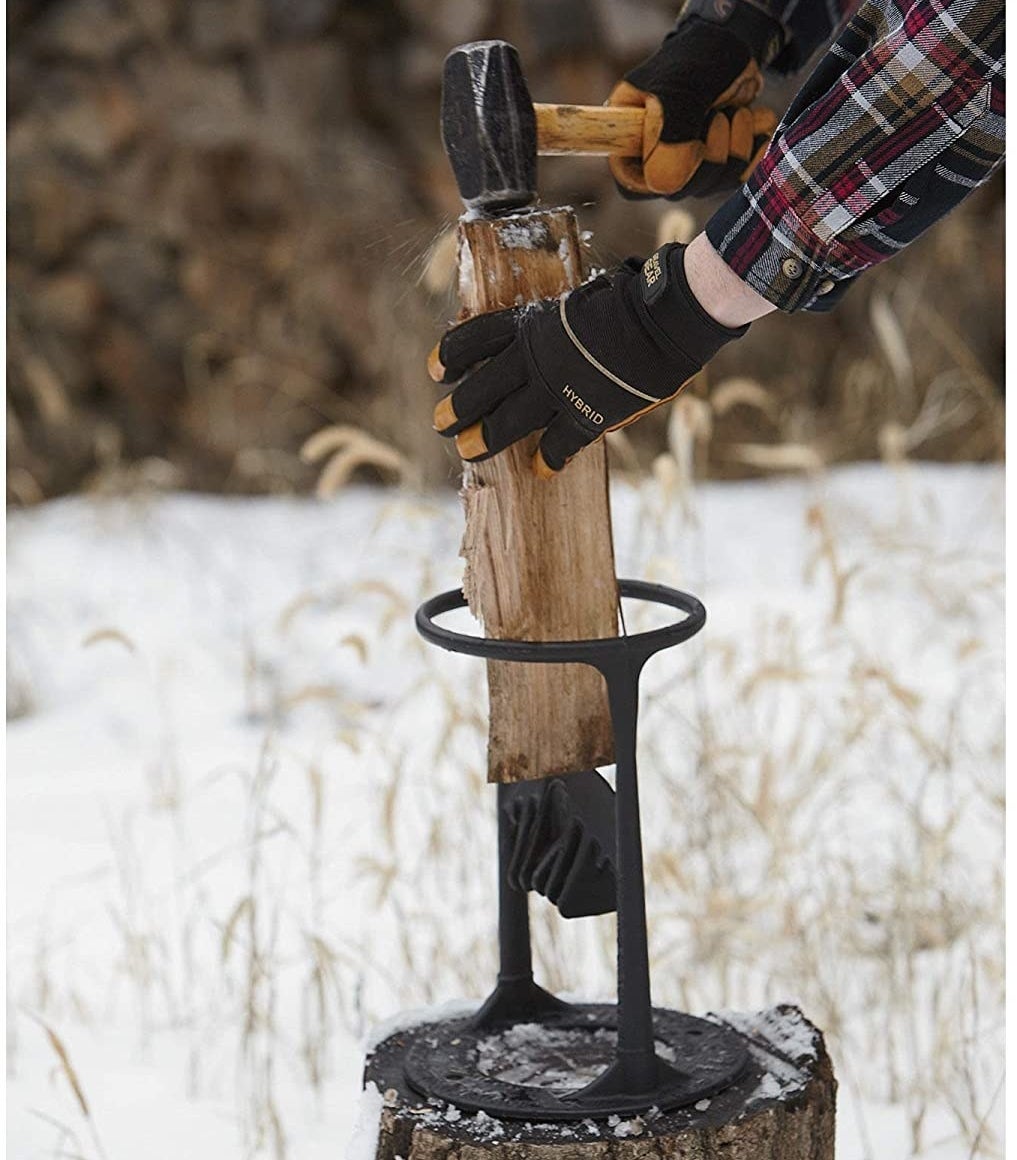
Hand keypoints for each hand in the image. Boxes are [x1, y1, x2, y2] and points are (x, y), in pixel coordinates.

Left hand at [429, 243, 747, 477]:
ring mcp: (557, 390)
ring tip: (467, 450)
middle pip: (480, 388)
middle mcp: (534, 359)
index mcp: (530, 326)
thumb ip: (555, 327)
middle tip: (440, 424)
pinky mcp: (585, 415)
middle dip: (457, 408)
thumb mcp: (577, 302)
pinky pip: (559, 445)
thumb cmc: (628, 300)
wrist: (663, 320)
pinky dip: (549, 459)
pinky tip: (542, 469)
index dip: (451, 355)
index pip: (475, 340)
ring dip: (484, 437)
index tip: (436, 371)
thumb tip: (542, 339)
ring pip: (507, 421)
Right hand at [607, 3, 781, 198]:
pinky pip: (741, 177)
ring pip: (713, 183)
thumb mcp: (679, 89)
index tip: (689, 140)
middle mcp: (656, 159)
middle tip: (717, 114)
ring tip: (736, 111)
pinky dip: (756, 149)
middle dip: (710, 151)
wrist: (732, 46)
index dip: (663, 172)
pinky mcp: (720, 165)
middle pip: (681, 188)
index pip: (634, 185)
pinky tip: (757, 124)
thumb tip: (667, 184)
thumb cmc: (696, 59)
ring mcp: (688, 166)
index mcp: (630, 140)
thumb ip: (671, 134)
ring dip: (737, 144)